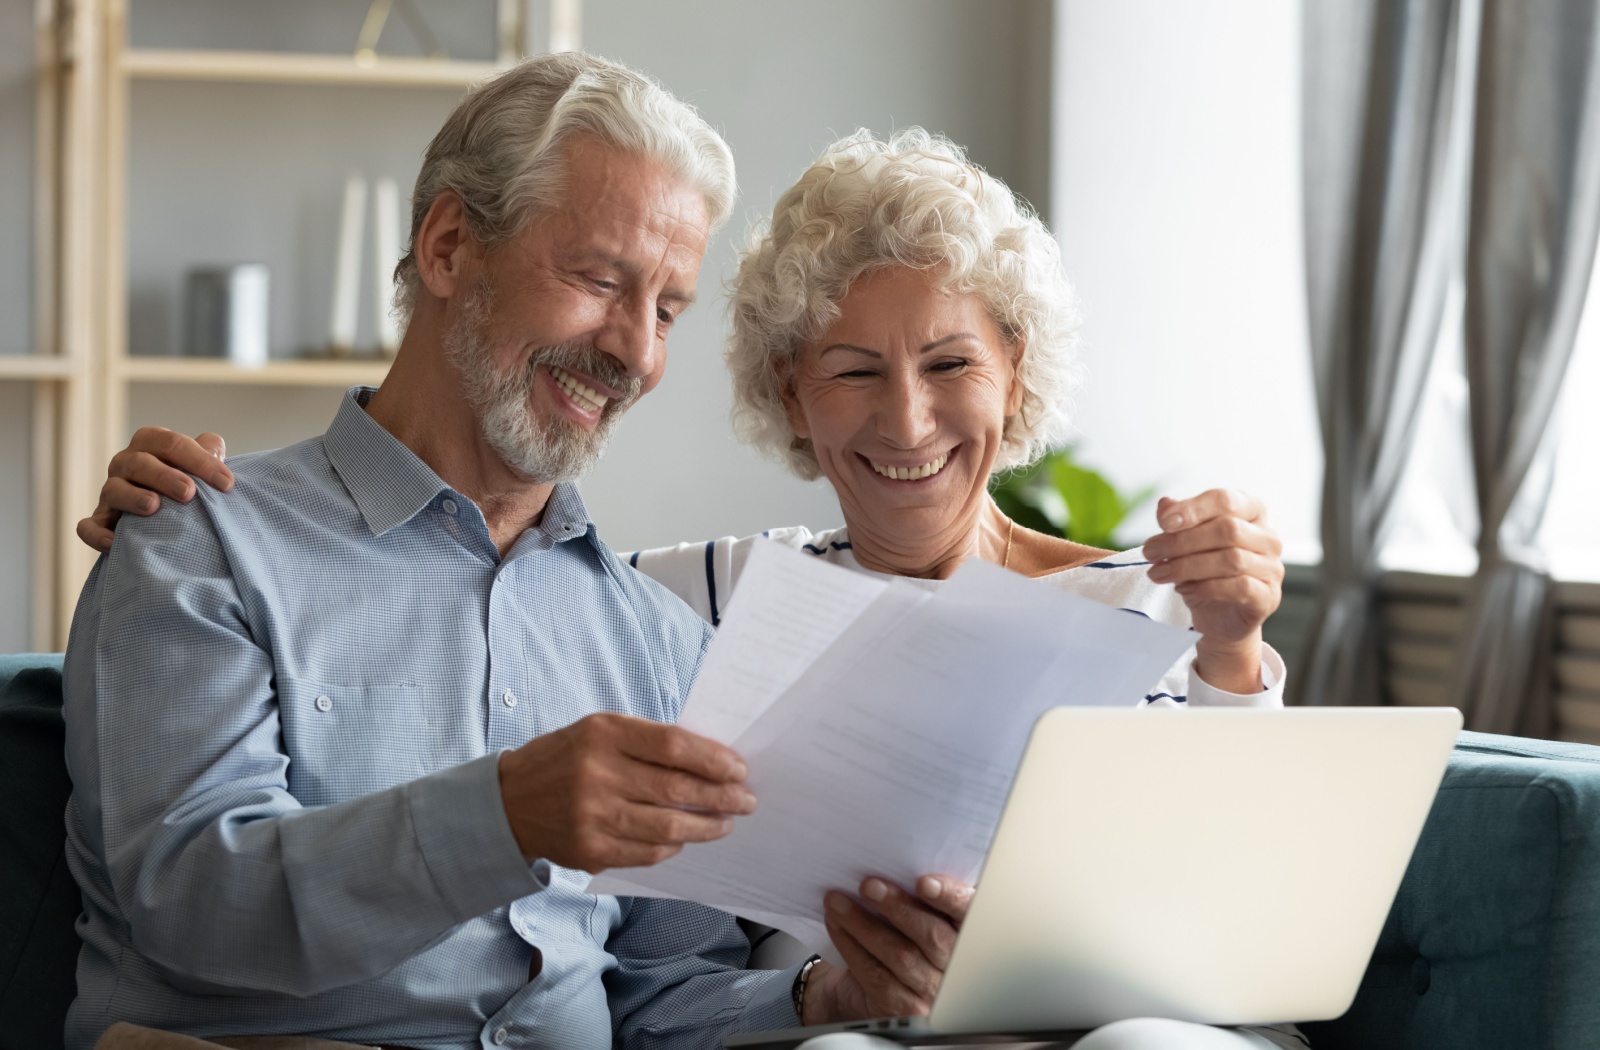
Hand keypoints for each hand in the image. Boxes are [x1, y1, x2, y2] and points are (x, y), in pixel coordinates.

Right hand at [76, 427, 233, 552]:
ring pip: (113, 490)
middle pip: (139, 462)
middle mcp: (126, 465)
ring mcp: (110, 493)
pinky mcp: (101, 521)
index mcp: (150, 446)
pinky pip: (89, 527)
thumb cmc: (187, 485)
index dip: (199, 460)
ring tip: (154, 506)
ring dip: (132, 497)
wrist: (167, 517)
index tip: (226, 483)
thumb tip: (214, 447)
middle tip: (189, 492)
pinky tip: (115, 542)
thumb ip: (208, 453)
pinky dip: (98, 534)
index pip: (170, 443)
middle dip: (164, 476)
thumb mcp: (199, 467)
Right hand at [497, 713, 755, 872]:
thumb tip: (711, 761)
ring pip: (668, 826)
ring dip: (707, 826)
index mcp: (604, 734)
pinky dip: (673, 845)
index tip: (739, 769)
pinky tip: (686, 838)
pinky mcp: (590, 850)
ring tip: (726, 822)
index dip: (714, 759)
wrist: (508, 801)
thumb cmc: (566, 758)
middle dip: (722, 796)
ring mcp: (593, 816)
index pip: (674, 746)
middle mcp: (597, 774)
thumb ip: (648, 742)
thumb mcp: (600, 730)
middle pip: (677, 789)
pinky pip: (647, 852)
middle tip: (746, 800)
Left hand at [804, 875, 972, 1022]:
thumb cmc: (899, 937)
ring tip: (838, 900)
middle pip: (932, 936)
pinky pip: (875, 973)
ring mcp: (932, 991)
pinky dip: (851, 944)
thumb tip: (890, 862)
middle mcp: (955, 966)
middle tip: (869, 885)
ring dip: (863, 923)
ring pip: (899, 954)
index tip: (924, 883)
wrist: (869, 988)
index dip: (950, 897)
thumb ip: (919, 895)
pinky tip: (836, 924)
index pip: (968, 913)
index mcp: (966, 932)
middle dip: (897, 907)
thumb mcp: (918, 914)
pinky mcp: (904, 1006)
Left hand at [1141, 489, 1283, 692]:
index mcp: (1251, 512)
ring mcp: (1272, 568)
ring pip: (1232, 559)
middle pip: (1227, 529)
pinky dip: (1206, 588)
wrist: (1218, 617)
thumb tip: (1165, 505)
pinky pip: (1240, 587)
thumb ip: (1178, 521)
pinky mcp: (1268, 596)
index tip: (1164, 523)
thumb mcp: (1185, 543)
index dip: (1193, 508)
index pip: (1225, 500)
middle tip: (1151, 552)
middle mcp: (1267, 537)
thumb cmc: (1204, 572)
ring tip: (1159, 573)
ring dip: (1187, 566)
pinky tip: (1184, 590)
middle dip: (1182, 541)